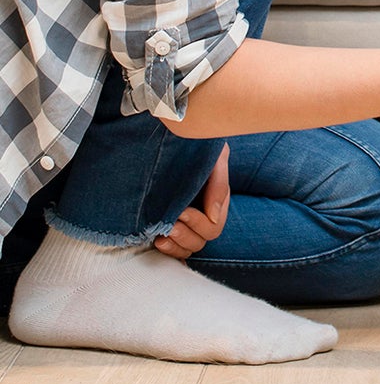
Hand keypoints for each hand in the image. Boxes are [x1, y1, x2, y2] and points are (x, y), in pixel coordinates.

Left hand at [154, 142, 230, 259]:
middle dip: (186, 235)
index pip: (213, 225)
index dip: (198, 223)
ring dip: (177, 246)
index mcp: (216, 199)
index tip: (181, 210)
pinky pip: (177, 250)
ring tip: (161, 236)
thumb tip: (213, 215)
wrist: (177, 132)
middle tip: (169, 224)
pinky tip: (157, 241)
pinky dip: (169, 251)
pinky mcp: (173, 224)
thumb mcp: (214, 158)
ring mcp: (189, 221)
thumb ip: (219, 183)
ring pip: (190, 248)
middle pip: (203, 240)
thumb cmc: (197, 145)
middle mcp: (204, 213)